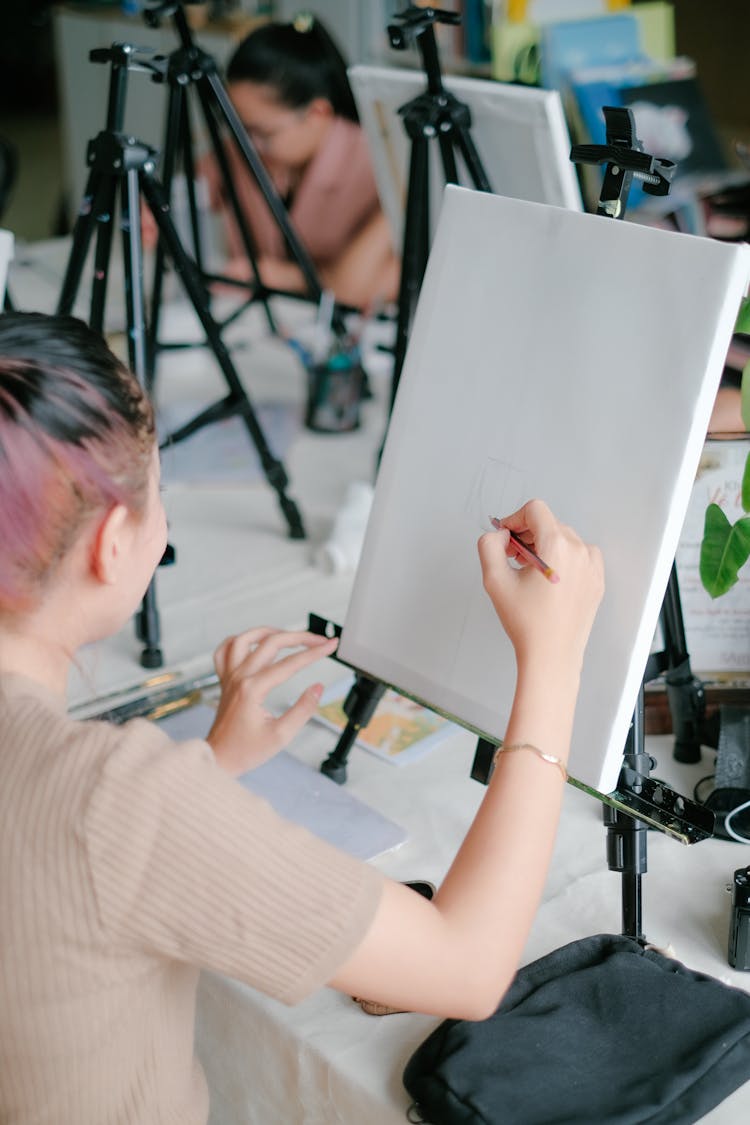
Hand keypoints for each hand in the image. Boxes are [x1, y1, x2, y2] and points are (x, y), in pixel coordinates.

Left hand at [206, 627, 337, 775]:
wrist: (219, 760)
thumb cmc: (246, 751)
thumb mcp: (281, 736)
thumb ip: (303, 709)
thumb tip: (317, 687)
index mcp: (253, 689)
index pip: (290, 663)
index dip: (314, 652)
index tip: (331, 645)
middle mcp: (239, 677)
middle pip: (271, 642)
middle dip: (300, 637)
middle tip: (320, 640)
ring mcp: (229, 676)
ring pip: (245, 638)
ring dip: (269, 632)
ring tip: (289, 635)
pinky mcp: (224, 680)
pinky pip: (225, 650)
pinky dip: (240, 641)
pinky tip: (254, 642)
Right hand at [477, 499, 603, 678]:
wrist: (552, 656)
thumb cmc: (527, 623)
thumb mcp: (495, 580)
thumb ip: (490, 546)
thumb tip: (499, 534)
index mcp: (557, 546)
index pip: (535, 510)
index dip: (515, 518)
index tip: (506, 536)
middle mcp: (579, 551)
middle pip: (549, 524)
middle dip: (528, 535)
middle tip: (512, 558)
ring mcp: (592, 566)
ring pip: (564, 539)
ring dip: (545, 547)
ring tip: (530, 573)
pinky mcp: (597, 580)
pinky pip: (579, 555)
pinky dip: (563, 559)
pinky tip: (549, 581)